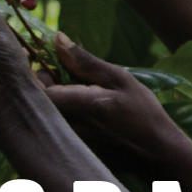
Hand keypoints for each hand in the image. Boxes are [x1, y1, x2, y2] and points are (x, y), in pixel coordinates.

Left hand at [41, 34, 191, 174]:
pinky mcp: (70, 150)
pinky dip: (61, 114)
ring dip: (52, 99)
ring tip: (75, 93)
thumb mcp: (119, 79)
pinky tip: (81, 113)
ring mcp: (67, 142)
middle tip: (59, 74)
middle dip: (42, 84)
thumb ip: (84, 61)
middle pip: (36, 101)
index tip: (47, 60)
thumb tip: (57, 38)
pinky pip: (54, 126)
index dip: (36, 70)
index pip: (35, 85)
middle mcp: (66, 127)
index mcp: (77, 106)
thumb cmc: (142, 113)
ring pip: (44, 114)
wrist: (156, 153)